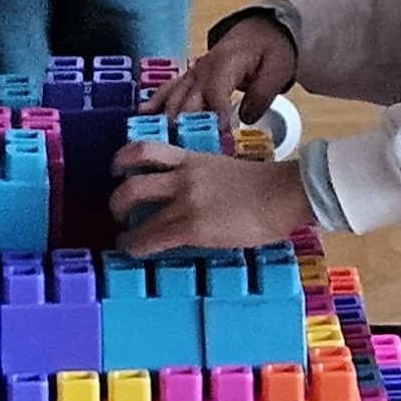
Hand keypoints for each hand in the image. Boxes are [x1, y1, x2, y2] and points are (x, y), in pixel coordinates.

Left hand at [110, 140, 314, 257]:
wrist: (283, 194)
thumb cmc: (264, 186)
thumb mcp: (224, 170)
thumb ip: (203, 178)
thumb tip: (195, 196)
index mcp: (191, 158)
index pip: (146, 149)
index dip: (123, 158)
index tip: (118, 170)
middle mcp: (182, 176)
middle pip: (132, 180)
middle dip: (117, 198)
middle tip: (117, 210)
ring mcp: (186, 201)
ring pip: (135, 205)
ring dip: (123, 225)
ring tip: (124, 239)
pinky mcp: (192, 227)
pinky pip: (152, 237)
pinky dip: (137, 246)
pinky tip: (135, 251)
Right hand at [149, 13, 297, 128]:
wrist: (261, 30)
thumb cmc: (270, 49)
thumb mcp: (277, 70)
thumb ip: (262, 96)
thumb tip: (244, 118)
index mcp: (226, 64)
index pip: (216, 93)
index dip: (214, 116)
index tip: (216, 138)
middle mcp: (204, 68)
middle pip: (189, 99)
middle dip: (185, 125)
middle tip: (183, 149)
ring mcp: (194, 72)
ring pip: (175, 95)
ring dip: (167, 117)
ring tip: (159, 138)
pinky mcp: (191, 76)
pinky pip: (170, 87)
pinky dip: (157, 100)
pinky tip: (144, 112)